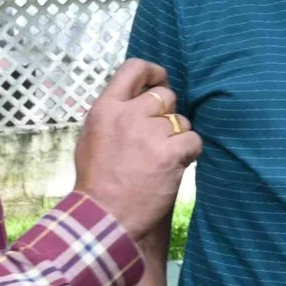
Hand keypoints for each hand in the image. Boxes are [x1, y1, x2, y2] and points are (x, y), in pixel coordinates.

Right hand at [72, 59, 200, 237]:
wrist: (105, 217)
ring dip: (177, 138)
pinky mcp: (170, 153)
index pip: (134, 68)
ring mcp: (149, 133)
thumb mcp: (92, 137)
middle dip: (166, 116)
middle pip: (165, 96)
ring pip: (181, 121)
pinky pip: (193, 140)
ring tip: (159, 161)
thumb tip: (137, 97)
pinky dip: (189, 153)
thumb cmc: (98, 182)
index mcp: (105, 108)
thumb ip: (113, 114)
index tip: (160, 81)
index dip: (153, 72)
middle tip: (157, 140)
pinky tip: (173, 168)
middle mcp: (128, 115)